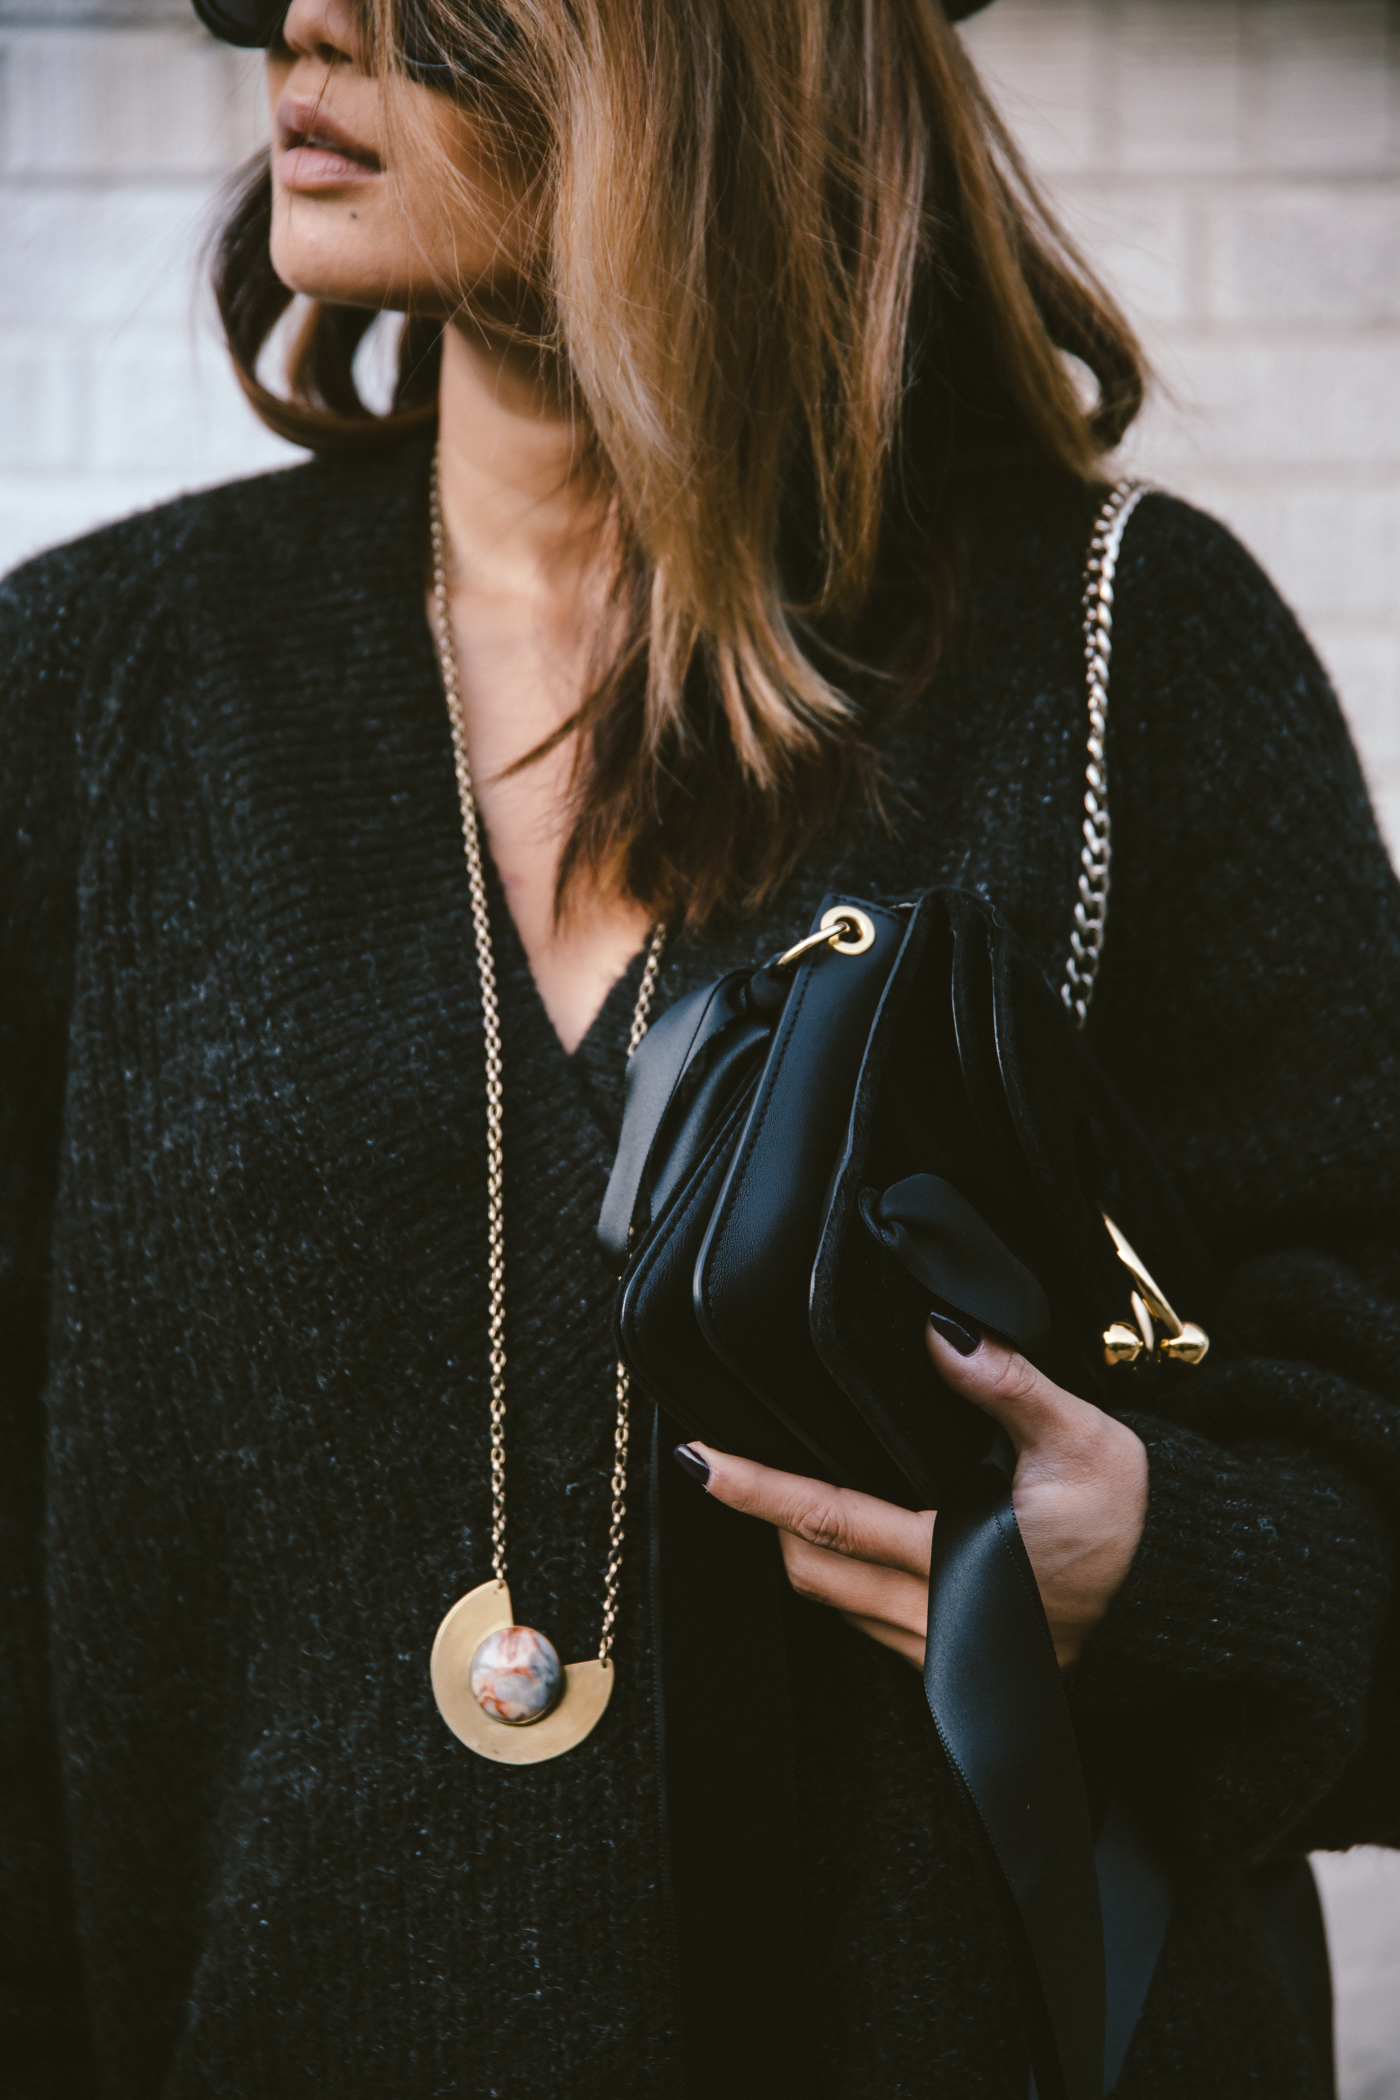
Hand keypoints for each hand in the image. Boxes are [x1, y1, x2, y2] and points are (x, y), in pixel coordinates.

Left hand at [684, 1320, 1148, 1669]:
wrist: (1188, 1598)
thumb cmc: (1140, 1519)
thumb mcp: (1080, 1437)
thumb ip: (1003, 1383)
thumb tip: (938, 1333)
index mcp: (964, 1563)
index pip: (832, 1521)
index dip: (759, 1490)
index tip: (705, 1461)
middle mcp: (945, 1624)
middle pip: (813, 1573)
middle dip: (763, 1521)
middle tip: (725, 1467)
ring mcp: (948, 1657)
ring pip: (837, 1608)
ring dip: (803, 1553)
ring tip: (774, 1497)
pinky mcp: (959, 1669)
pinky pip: (872, 1629)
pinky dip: (842, 1585)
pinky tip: (840, 1544)